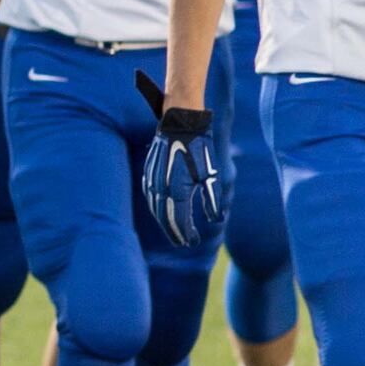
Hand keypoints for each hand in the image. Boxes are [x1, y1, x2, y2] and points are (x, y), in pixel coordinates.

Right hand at [133, 78, 226, 250]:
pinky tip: (162, 210)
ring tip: (175, 231)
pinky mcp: (148, 173)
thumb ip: (212, 200)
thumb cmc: (199, 147)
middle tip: (184, 243)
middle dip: (174, 233)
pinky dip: (157, 208)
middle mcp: (160, 188)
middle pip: (164, 218)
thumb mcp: (211, 174)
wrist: (180, 122)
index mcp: (176, 190)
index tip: (194, 243)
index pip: (179, 221)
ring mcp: (151, 180)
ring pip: (155, 209)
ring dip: (165, 222)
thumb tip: (216, 220)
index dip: (186, 234)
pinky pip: (150, 197)